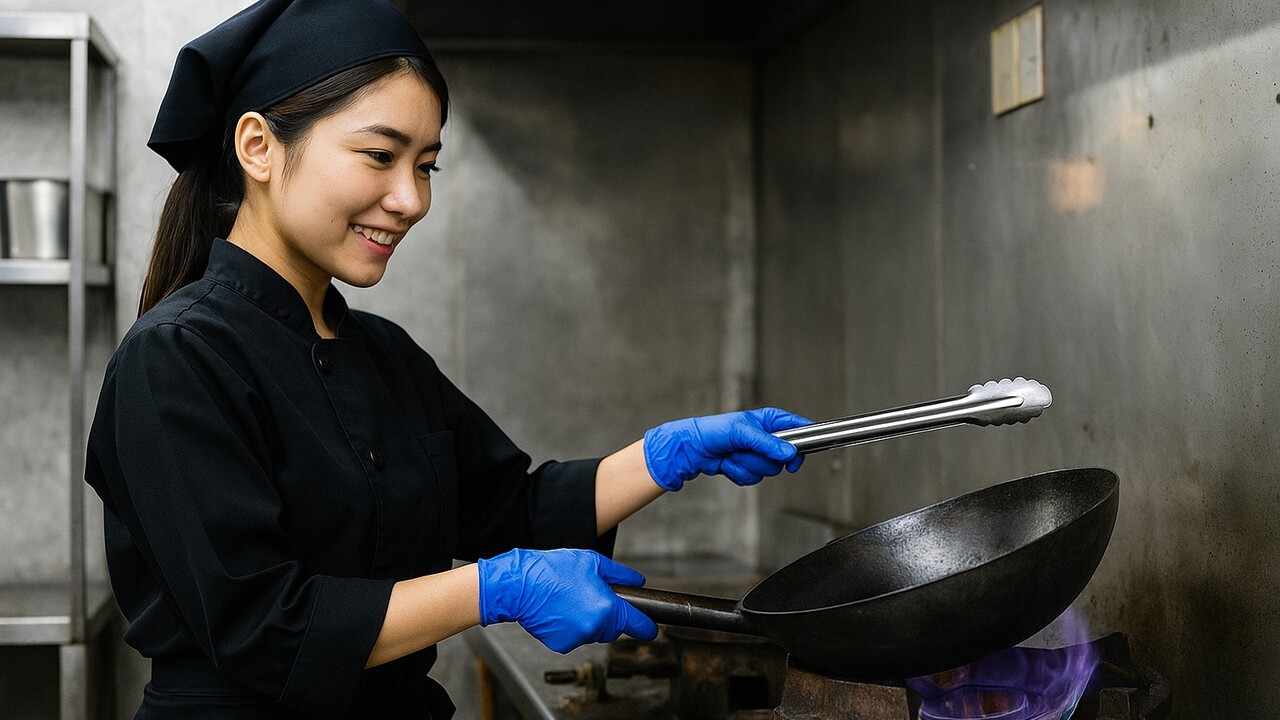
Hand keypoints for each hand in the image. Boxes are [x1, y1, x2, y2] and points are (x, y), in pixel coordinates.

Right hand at [477, 548, 657, 652]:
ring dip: (589, 620)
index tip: (651, 628)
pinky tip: (559, 609)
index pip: (637, 624)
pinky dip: (571, 626)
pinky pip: (575, 636)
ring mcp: (577, 639)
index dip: (647, 625)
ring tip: (570, 598)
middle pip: (613, 628)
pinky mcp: (561, 645)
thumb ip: (620, 574)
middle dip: (609, 615)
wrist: (519, 586)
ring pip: (593, 632)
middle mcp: (594, 628)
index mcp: (607, 608)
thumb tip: (637, 581)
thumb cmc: (552, 570)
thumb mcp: (592, 562)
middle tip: (592, 594)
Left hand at [642, 407, 809, 490]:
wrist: (693, 449)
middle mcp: (767, 438)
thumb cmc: (714, 431)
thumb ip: (767, 443)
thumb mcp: (742, 432)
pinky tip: (728, 463)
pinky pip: (754, 478)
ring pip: (768, 470)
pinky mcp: (748, 467)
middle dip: (762, 457)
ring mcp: (758, 454)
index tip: (796, 453)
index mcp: (769, 421)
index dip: (802, 441)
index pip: (797, 428)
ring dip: (747, 465)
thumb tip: (788, 453)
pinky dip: (738, 473)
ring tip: (733, 454)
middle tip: (746, 449)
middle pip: (783, 457)